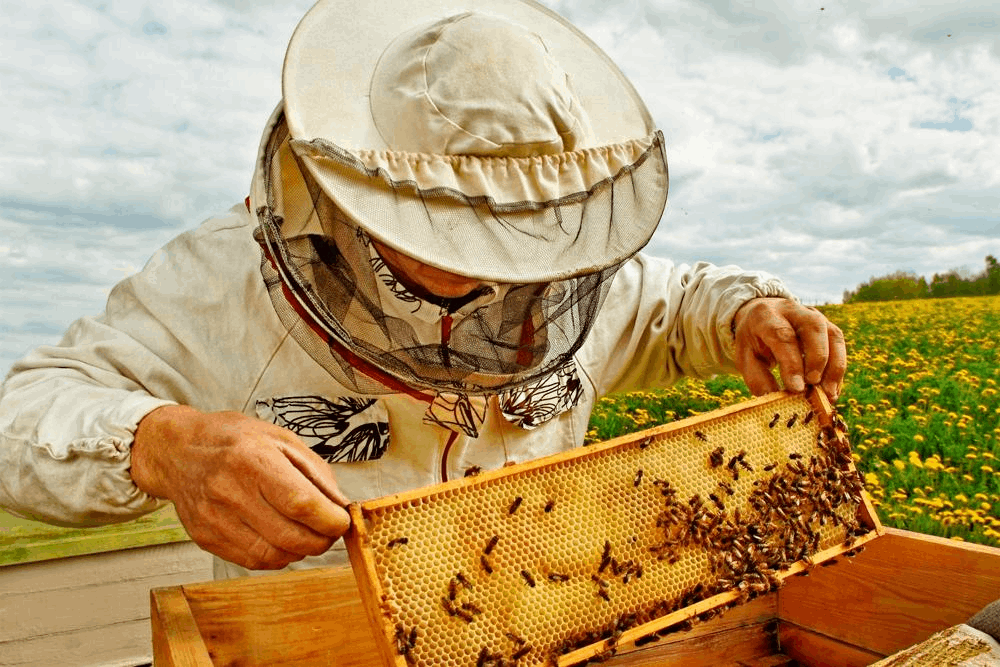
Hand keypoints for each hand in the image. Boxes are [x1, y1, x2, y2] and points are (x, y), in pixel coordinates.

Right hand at [131, 405, 350, 569]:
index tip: (343, 521)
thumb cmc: (234, 440)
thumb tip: (341, 506)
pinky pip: (253, 561)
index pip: (300, 503)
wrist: (179, 451)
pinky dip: (277, 556)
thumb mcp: (281, 440)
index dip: (329, 520)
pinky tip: (282, 540)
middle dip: (321, 540)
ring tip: (307, 534)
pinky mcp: (206, 538)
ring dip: (301, 551)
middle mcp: (229, 491)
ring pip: (273, 555)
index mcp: (252, 460)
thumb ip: (316, 473)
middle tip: (330, 531)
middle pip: (289, 536)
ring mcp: (214, 519)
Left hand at [732, 297, 845, 400]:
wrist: (762, 315)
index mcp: (766, 315)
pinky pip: (839, 345)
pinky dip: (838, 369)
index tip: (797, 388)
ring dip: (834, 366)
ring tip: (828, 394)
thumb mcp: (746, 357)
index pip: (782, 336)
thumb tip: (778, 401)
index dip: (792, 363)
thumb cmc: (753, 340)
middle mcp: (793, 310)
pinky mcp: (827, 325)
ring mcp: (814, 315)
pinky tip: (832, 390)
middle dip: (817, 359)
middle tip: (813, 385)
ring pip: (833, 335)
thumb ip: (758, 377)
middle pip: (813, 327)